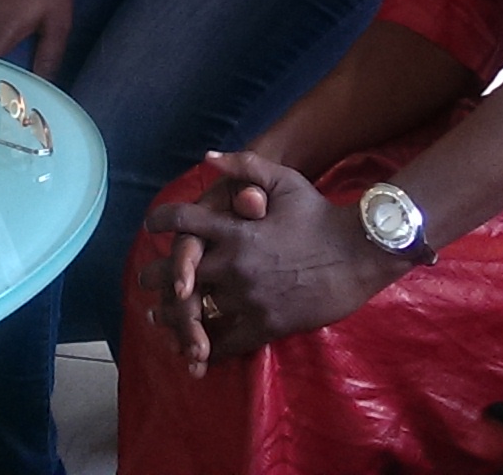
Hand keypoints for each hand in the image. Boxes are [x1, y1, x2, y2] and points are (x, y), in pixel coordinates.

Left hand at [140, 152, 400, 371]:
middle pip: (177, 273)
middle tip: (143, 279)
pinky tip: (192, 347)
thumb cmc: (321, 214)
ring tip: (155, 316)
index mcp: (235, 230)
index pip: (183, 222)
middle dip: (155, 276)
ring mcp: (249, 298)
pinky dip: (205, 345)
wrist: (359, 253)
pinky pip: (225, 341)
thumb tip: (207, 157)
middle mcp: (235, 265)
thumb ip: (245, 165)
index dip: (161, 221)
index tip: (150, 225)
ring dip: (171, 315)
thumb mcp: (285, 180)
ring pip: (195, 312)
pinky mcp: (265, 325)